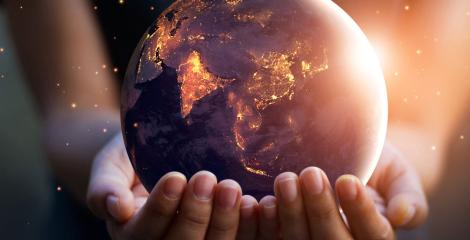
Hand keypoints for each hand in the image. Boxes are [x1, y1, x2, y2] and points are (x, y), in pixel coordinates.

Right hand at [86, 134, 259, 238]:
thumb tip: (117, 208)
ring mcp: (193, 239)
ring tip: (232, 188)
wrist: (152, 151)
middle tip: (206, 178)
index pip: (143, 232)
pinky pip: (234, 239)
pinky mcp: (218, 233)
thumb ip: (105, 187)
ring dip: (223, 221)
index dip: (160, 209)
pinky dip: (245, 227)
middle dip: (194, 214)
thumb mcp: (109, 166)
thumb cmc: (128, 158)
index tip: (174, 177)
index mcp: (131, 234)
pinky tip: (253, 204)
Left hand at [269, 142, 428, 238]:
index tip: (347, 181)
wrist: (346, 152)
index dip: (360, 212)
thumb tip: (402, 216)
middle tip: (311, 174)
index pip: (372, 235)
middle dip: (321, 210)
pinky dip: (264, 222)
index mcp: (374, 235)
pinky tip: (257, 202)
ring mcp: (310, 238)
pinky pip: (271, 237)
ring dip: (290, 214)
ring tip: (285, 180)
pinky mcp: (283, 232)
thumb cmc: (377, 165)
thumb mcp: (399, 174)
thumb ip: (407, 195)